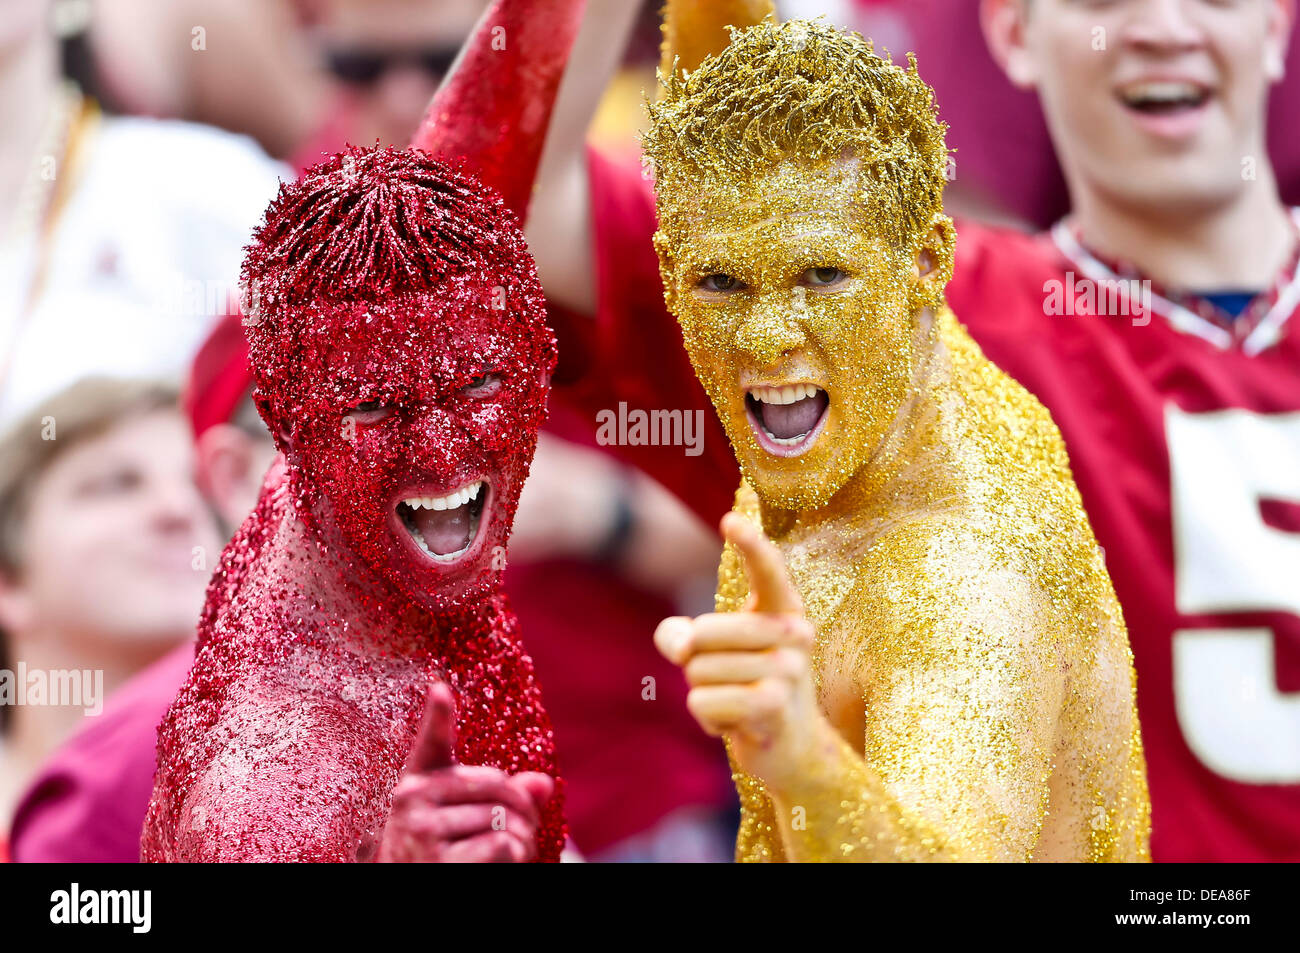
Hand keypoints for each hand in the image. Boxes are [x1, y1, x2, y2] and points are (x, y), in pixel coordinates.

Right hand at [374, 684, 554, 862]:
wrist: (414, 889)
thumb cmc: (444, 855)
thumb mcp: (468, 820)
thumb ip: (503, 796)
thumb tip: (543, 784)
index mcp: (416, 783)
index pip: (431, 743)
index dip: (437, 714)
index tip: (439, 687)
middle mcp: (411, 800)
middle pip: (498, 786)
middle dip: (524, 811)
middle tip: (526, 831)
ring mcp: (422, 830)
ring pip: (503, 818)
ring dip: (522, 839)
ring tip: (512, 852)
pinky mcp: (438, 861)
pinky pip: (501, 844)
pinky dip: (515, 855)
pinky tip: (505, 863)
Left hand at [654, 512, 827, 789]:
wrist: (792, 749)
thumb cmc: (750, 687)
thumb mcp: (718, 653)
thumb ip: (684, 636)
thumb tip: (678, 645)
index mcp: (784, 610)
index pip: (767, 569)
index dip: (750, 543)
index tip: (730, 520)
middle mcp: (794, 634)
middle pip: (702, 633)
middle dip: (697, 662)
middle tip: (729, 680)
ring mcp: (787, 671)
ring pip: (697, 671)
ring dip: (704, 694)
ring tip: (737, 703)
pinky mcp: (771, 707)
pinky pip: (701, 702)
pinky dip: (706, 720)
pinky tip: (736, 725)